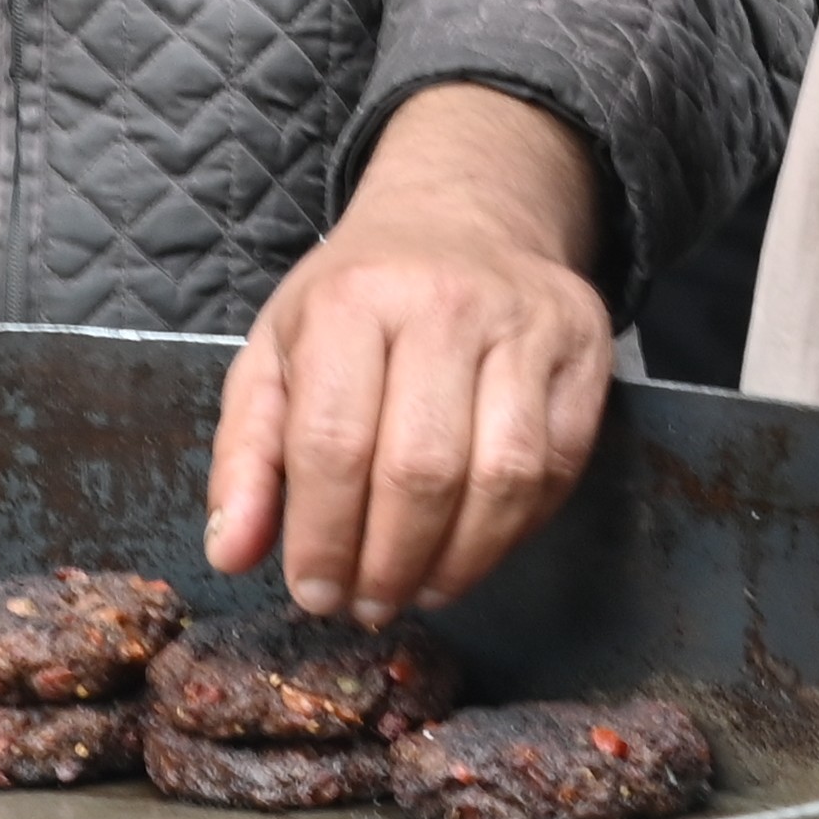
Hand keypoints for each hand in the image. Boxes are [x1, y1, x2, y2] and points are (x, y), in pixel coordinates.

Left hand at [203, 86, 613, 622]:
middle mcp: (445, 303)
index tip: (314, 593)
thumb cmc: (357, 300)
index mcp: (352, 300)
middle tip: (368, 605)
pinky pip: (559, 468)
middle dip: (390, 563)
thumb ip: (245, 456)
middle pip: (422, 470)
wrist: (463, 214)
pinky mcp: (587, 348)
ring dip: (460, 562)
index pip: (333, 444)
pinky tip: (474, 548)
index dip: (322, 538)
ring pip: (504, 478)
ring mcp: (527, 324)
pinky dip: (516, 530)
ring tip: (420, 590)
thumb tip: (231, 554)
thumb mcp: (275, 355)